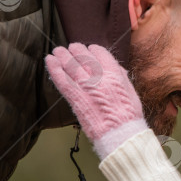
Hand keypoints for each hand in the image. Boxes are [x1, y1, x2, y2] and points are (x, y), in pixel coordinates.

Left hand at [45, 43, 147, 158]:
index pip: (101, 53)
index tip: (90, 49)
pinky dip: (54, 68)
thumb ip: (121, 77)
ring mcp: (85, 86)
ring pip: (70, 65)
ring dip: (62, 56)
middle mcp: (99, 76)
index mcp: (114, 74)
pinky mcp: (75, 98)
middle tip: (71, 47)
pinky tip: (49, 60)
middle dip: (76, 50)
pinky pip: (61, 79)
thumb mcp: (131, 91)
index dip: (94, 50)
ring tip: (58, 51)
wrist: (120, 133)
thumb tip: (115, 69)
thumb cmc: (128, 116)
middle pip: (84, 57)